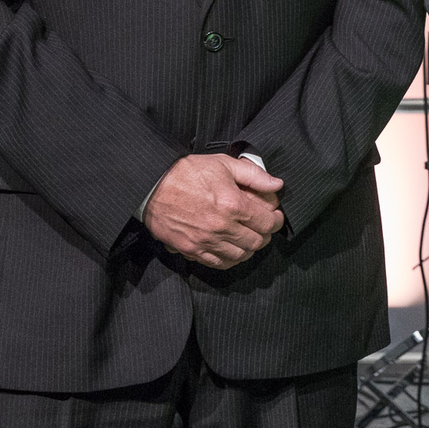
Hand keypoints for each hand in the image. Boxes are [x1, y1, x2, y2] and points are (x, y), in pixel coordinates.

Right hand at [144, 154, 284, 268]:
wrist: (151, 186)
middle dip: (264, 235)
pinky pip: (217, 263)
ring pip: (239, 256)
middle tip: (263, 228)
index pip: (268, 223)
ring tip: (247, 238)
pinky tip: (231, 250)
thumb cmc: (187, 172)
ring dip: (248, 249)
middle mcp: (222, 227)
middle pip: (256, 242)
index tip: (276, 217)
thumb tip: (277, 185)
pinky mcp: (190, 250)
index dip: (277, 221)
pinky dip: (229, 259)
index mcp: (233, 205)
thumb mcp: (224, 164)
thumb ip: (254, 175)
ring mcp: (205, 241)